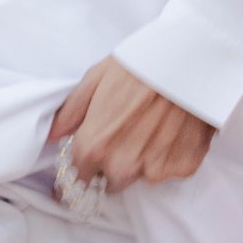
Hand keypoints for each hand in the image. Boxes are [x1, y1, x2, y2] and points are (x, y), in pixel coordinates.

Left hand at [47, 56, 214, 192]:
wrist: (190, 60)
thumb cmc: (139, 64)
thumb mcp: (95, 79)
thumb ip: (70, 112)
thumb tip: (52, 135)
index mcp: (95, 146)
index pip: (77, 181)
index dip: (79, 174)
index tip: (81, 171)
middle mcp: (123, 166)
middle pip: (110, 182)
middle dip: (111, 166)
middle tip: (124, 136)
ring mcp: (155, 170)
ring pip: (141, 176)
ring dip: (141, 161)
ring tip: (151, 127)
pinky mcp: (182, 168)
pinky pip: (168, 170)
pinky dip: (168, 155)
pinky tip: (172, 129)